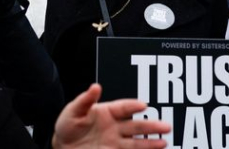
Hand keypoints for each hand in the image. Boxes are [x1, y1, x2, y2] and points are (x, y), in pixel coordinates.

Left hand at [53, 84, 169, 148]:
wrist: (63, 146)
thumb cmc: (68, 125)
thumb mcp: (73, 110)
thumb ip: (85, 100)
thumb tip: (95, 86)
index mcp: (107, 112)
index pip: (123, 108)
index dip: (133, 106)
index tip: (143, 105)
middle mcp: (115, 126)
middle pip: (136, 126)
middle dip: (151, 125)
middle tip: (166, 126)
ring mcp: (115, 142)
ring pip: (136, 142)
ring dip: (150, 142)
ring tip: (164, 142)